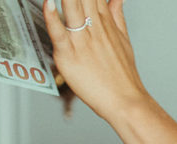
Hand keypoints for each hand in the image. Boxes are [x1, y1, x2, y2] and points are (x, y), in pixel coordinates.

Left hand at [43, 0, 148, 121]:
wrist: (127, 102)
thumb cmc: (123, 76)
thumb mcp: (123, 40)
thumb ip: (116, 15)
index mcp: (105, 22)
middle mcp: (94, 28)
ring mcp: (82, 41)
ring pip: (70, 6)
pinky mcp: (70, 56)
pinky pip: (59, 32)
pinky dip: (52, 16)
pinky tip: (49, 3)